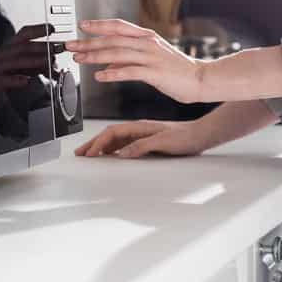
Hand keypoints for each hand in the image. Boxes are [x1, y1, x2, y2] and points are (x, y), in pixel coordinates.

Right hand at [0, 23, 54, 113]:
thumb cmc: (3, 77)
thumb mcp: (22, 68)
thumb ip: (38, 65)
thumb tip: (55, 62)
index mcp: (11, 48)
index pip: (24, 34)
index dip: (38, 29)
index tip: (52, 28)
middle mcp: (4, 54)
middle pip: (23, 46)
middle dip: (41, 46)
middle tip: (56, 48)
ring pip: (16, 61)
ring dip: (34, 60)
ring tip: (48, 61)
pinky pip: (5, 79)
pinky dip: (16, 80)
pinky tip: (26, 81)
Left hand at [65, 19, 204, 103]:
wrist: (201, 79)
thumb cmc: (177, 70)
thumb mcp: (152, 57)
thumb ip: (130, 57)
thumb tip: (108, 62)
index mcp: (146, 37)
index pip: (118, 26)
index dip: (99, 25)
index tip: (81, 26)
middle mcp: (147, 44)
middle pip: (113, 40)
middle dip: (89, 42)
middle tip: (71, 45)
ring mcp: (151, 57)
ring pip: (118, 53)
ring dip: (96, 56)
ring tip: (80, 58)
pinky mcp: (155, 73)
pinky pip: (130, 72)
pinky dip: (113, 73)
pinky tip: (100, 76)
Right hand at [74, 120, 209, 158]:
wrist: (202, 135)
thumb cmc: (186, 138)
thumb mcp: (163, 142)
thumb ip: (142, 146)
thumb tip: (122, 153)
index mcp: (140, 127)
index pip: (112, 133)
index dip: (97, 143)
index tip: (87, 153)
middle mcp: (140, 129)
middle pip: (110, 135)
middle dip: (93, 144)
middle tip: (80, 153)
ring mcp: (143, 134)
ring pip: (116, 139)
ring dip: (102, 146)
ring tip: (90, 154)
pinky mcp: (149, 140)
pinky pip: (126, 143)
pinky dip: (114, 148)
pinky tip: (112, 154)